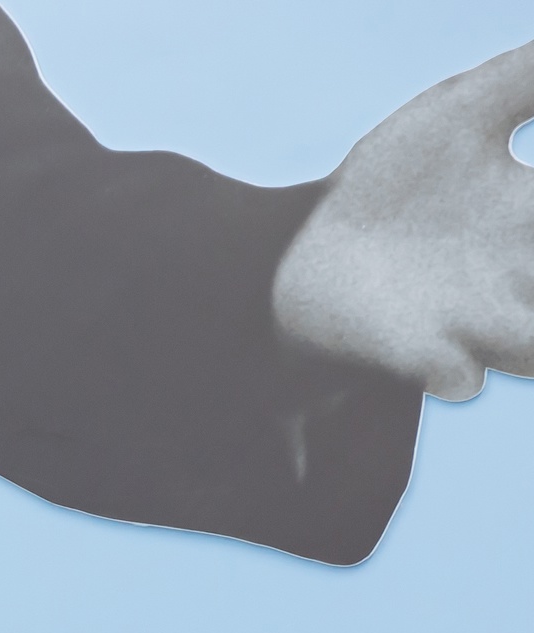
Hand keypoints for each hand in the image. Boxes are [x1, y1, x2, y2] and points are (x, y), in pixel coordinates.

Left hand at [274, 41, 533, 400]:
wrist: (298, 243)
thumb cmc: (388, 184)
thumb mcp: (460, 115)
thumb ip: (528, 77)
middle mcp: (520, 280)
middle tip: (526, 243)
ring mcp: (473, 324)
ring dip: (530, 342)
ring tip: (510, 317)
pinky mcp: (417, 355)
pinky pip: (458, 379)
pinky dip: (458, 371)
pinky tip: (453, 363)